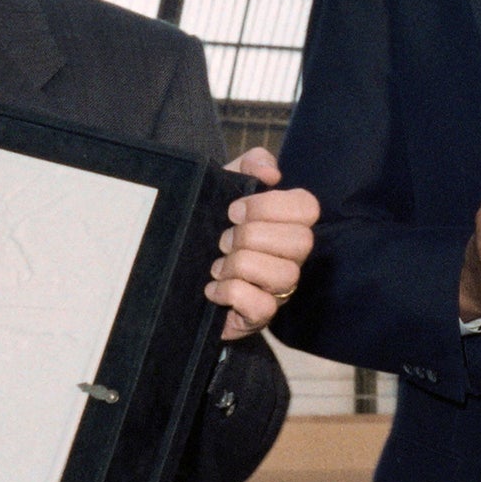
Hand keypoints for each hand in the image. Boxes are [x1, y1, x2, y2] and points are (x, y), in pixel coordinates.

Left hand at [208, 148, 316, 339]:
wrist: (172, 270)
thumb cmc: (207, 224)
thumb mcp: (222, 185)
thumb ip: (249, 165)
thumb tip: (272, 173)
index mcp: (285, 222)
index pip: (308, 207)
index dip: (270, 206)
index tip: (233, 211)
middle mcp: (290, 256)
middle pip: (301, 242)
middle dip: (252, 237)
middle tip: (223, 240)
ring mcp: (278, 289)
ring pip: (284, 275)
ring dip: (240, 266)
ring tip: (216, 266)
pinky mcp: (259, 316)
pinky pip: (263, 307)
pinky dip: (232, 293)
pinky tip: (212, 289)